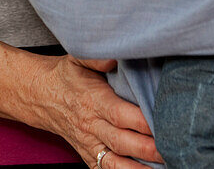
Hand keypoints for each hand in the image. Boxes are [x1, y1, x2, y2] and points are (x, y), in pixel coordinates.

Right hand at [31, 54, 161, 166]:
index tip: (163, 122)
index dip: (141, 121)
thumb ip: (99, 56)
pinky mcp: (89, 157)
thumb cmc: (67, 75)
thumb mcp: (78, 57)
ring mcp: (89, 145)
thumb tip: (118, 55)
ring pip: (115, 164)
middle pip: (122, 141)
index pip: (119, 114)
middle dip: (148, 149)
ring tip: (164, 168)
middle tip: (171, 149)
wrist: (42, 96)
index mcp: (93, 100)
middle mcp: (91, 126)